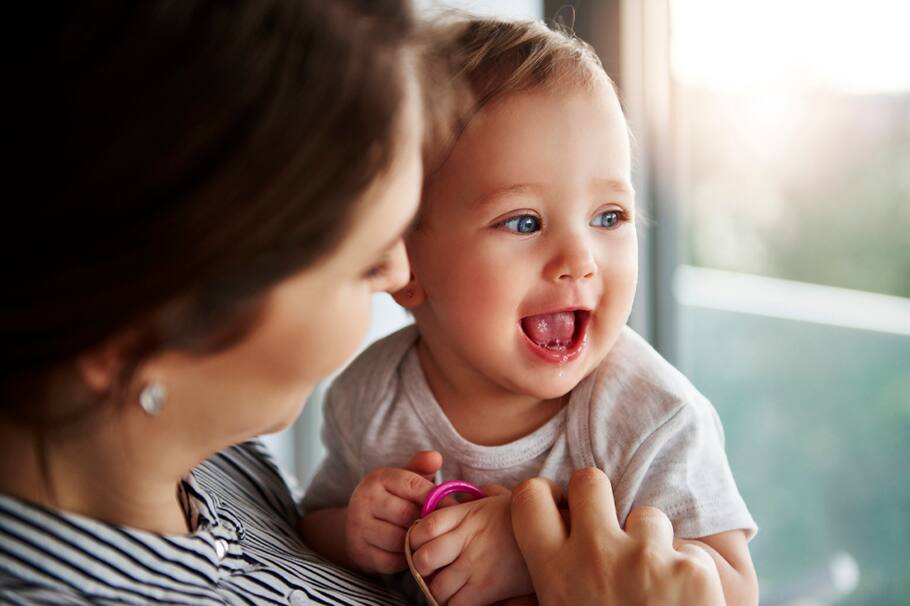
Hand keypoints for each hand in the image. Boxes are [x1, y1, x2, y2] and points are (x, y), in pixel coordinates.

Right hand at [345, 451, 441, 572]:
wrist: (358, 524)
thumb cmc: (392, 499)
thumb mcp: (404, 480)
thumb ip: (421, 467)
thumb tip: (436, 457)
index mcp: (377, 478)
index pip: (413, 485)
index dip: (436, 497)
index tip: (452, 507)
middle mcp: (363, 500)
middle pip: (407, 514)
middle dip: (426, 521)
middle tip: (440, 527)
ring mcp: (358, 527)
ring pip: (399, 539)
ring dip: (416, 541)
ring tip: (425, 538)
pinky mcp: (360, 552)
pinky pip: (392, 560)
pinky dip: (405, 558)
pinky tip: (410, 551)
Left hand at [407, 485, 533, 604]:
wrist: (556, 533)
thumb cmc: (523, 518)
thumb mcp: (496, 499)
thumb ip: (471, 498)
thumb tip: (455, 498)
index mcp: (467, 515)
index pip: (423, 527)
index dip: (415, 539)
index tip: (423, 544)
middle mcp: (467, 539)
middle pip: (422, 559)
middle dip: (421, 567)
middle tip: (432, 569)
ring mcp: (476, 565)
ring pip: (436, 587)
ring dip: (437, 590)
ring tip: (448, 586)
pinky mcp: (487, 588)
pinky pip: (455, 604)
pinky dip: (453, 604)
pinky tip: (461, 597)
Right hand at [511, 468, 724, 605]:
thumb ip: (540, 587)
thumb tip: (500, 581)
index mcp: (554, 572)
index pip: (530, 496)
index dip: (544, 497)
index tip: (558, 510)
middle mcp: (595, 554)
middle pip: (589, 480)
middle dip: (598, 498)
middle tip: (607, 528)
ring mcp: (646, 557)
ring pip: (646, 515)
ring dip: (650, 542)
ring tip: (651, 585)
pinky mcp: (691, 568)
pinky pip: (686, 550)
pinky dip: (686, 572)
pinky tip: (680, 602)